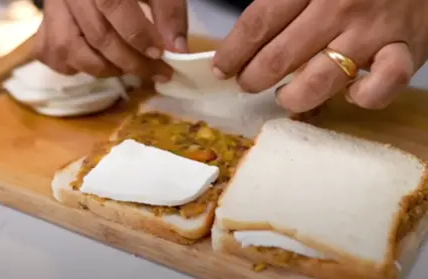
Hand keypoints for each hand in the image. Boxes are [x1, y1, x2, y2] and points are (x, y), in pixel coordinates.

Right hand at [33, 0, 187, 80]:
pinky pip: (52, 54)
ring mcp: (53, 9)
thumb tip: (178, 50)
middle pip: (97, 35)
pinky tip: (100, 61)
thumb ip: (170, 11)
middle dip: (132, 62)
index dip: (138, 34)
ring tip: (129, 66)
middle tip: (159, 72)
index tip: (161, 54)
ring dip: (105, 68)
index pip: (113, 5)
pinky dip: (76, 67)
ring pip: (69, 49)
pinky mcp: (46, 24)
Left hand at [213, 0, 427, 111]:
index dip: (234, 51)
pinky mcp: (406, 51)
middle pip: (280, 56)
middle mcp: (340, 7)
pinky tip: (350, 94)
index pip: (259, 22)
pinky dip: (361, 98)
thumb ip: (283, 1)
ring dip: (294, 97)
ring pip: (320, 79)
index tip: (222, 68)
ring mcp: (373, 31)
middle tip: (246, 84)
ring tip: (285, 96)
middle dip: (253, 78)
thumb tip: (249, 38)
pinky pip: (379, 88)